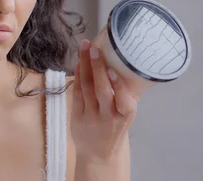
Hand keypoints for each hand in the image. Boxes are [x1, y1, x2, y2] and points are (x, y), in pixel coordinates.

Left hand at [70, 39, 137, 163]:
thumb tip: (123, 64)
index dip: (118, 85)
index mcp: (126, 116)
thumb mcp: (126, 115)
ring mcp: (91, 117)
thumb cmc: (115, 128)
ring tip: (84, 47)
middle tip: (93, 48)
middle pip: (102, 90)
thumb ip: (124, 95)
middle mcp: (108, 117)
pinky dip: (78, 76)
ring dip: (85, 66)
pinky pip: (77, 93)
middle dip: (97, 68)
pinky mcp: (77, 116)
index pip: (124, 101)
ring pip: (87, 88)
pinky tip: (79, 63)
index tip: (113, 69)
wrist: (98, 154)